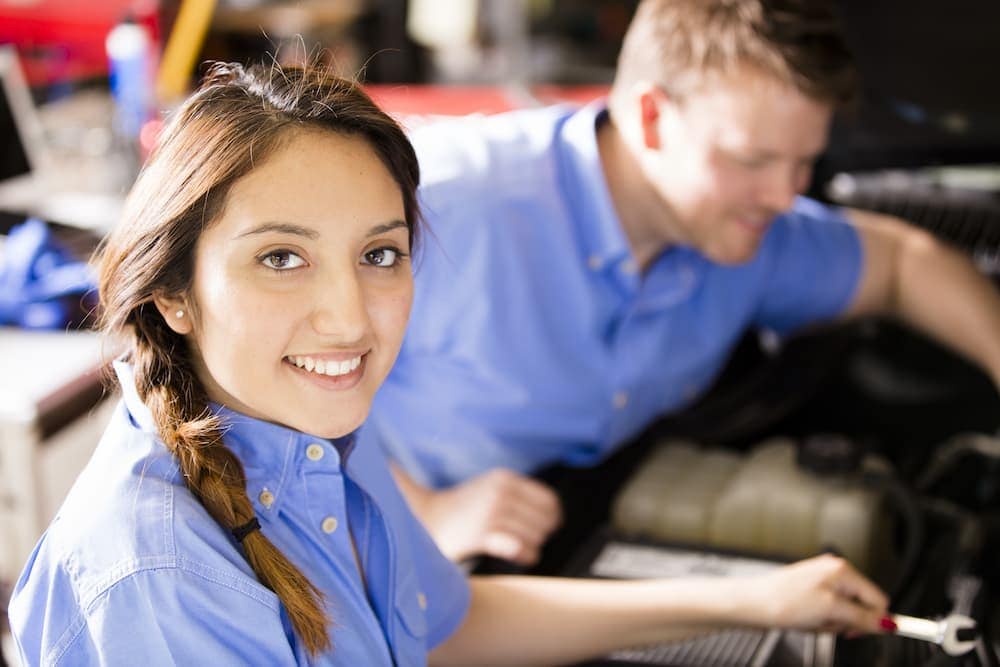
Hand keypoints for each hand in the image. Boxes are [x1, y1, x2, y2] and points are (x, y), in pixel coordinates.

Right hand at [407, 468, 562, 565]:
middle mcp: (501, 492)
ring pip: (535, 536)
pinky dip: (525, 554)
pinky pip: (521, 548)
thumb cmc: (463, 509)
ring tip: (518, 548)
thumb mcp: (491, 488)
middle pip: (545, 521)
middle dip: (541, 534)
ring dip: (531, 546)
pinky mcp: (482, 533)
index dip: (554, 517)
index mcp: (505, 479)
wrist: (425, 517)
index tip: (550, 527)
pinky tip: (520, 555)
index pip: (548, 500)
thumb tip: (557, 516)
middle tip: (526, 539)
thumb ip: (519, 496)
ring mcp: (492, 512)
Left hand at [745, 554, 889, 634]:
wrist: (753, 604)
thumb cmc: (785, 601)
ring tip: (812, 621)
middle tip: (828, 623)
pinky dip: (820, 621)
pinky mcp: (810, 592)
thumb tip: (888, 622)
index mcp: (843, 571)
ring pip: (843, 613)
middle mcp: (833, 572)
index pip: (877, 598)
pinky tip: (806, 621)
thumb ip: (863, 617)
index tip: (869, 633)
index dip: (875, 619)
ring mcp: (821, 581)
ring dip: (832, 623)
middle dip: (847, 621)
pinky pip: (827, 613)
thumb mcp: (831, 611)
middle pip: (861, 606)